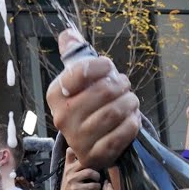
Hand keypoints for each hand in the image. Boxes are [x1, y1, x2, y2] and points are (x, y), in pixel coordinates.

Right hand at [46, 29, 140, 170]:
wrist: (91, 141)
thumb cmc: (87, 104)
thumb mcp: (78, 80)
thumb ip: (75, 54)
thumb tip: (68, 33)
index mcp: (56, 94)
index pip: (82, 71)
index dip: (103, 66)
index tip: (109, 68)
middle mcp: (62, 117)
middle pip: (104, 91)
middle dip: (122, 85)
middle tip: (125, 86)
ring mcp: (78, 139)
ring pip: (115, 111)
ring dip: (130, 103)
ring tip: (130, 101)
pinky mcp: (96, 155)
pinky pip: (122, 134)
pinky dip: (132, 123)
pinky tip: (131, 118)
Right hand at [59, 150, 100, 189]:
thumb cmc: (73, 182)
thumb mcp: (72, 171)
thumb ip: (78, 162)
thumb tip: (93, 153)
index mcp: (68, 164)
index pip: (70, 151)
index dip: (79, 150)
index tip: (89, 154)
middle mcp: (69, 170)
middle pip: (84, 161)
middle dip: (95, 165)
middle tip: (98, 170)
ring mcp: (71, 180)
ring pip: (89, 172)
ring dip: (97, 176)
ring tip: (97, 179)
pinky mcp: (75, 189)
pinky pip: (91, 185)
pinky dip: (97, 186)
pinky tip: (96, 187)